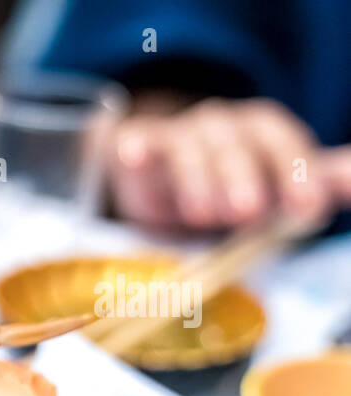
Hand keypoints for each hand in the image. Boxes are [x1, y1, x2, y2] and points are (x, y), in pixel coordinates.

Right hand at [107, 98, 345, 229]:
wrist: (159, 165)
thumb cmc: (225, 180)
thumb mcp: (271, 181)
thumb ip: (313, 181)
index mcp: (263, 130)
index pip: (285, 144)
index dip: (297, 174)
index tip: (307, 207)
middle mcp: (224, 125)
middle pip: (236, 146)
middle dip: (243, 178)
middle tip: (247, 213)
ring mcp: (178, 134)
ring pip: (190, 148)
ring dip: (197, 179)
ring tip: (200, 216)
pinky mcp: (138, 147)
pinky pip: (138, 143)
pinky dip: (136, 149)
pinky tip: (136, 158)